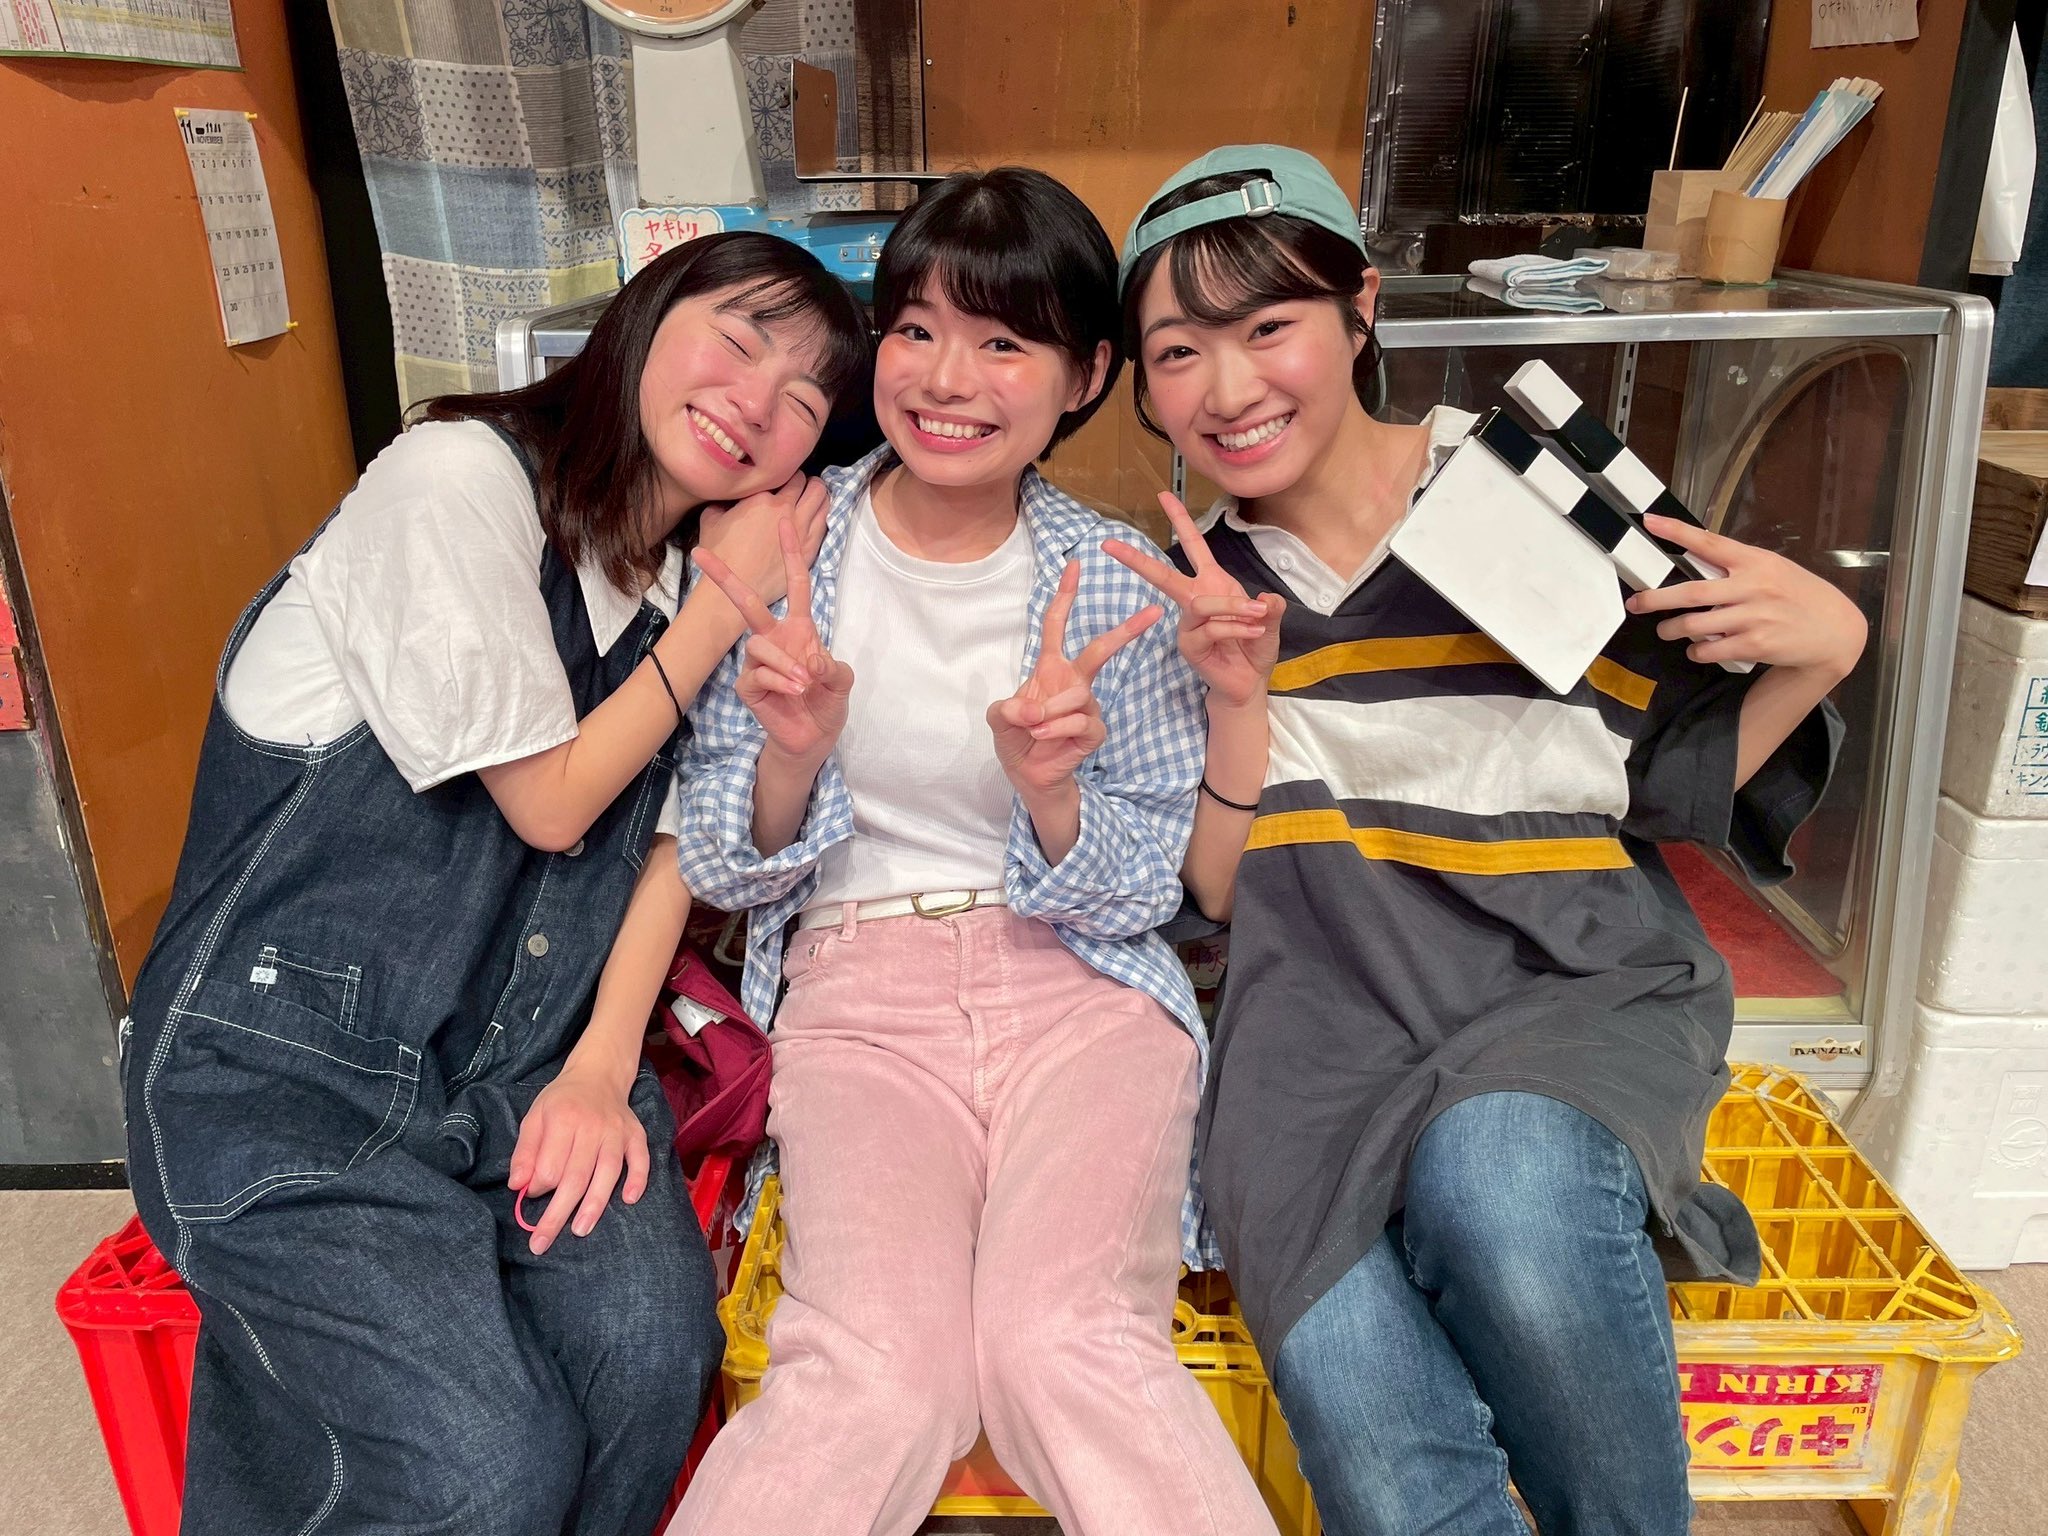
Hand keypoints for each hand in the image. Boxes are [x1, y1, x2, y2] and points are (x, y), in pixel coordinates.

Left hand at [508, 1062, 649, 1254]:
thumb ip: (525, 1151)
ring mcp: (617, 1132)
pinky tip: (629, 1199)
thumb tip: (518, 1185)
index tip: (531, 1194)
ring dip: (594, 1204)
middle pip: (575, 1176)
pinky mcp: (636, 1135)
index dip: (538, 1186)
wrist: (599, 1074)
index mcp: (563, 1119)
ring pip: (607, 1172)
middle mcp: (592, 1126)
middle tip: (542, 1243)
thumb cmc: (562, 1101)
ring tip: (580, 1230)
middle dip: (557, 1213)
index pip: (549, 1165)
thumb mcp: (534, 1117)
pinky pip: (641, 1159)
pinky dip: (637, 1179)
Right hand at [693, 471, 828, 613]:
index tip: (786, 481)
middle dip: (810, 483)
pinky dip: (822, 517)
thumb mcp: (711, 518)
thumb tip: (728, 499)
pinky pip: (824, 525)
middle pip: (812, 486)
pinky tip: (817, 518)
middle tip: (805, 486)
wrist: (736, 584)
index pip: (789, 476)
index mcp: (764, 498)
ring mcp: (802, 530)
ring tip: (815, 497)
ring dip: (821, 497)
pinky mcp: (810, 549)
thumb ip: (723, 503)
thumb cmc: (721, 553)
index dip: (789, 476)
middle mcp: (787, 510)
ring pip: (823, 503)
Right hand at [693, 519, 853, 759]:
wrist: (813, 738)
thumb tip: (811, 659)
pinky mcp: (748, 686)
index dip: (791, 555)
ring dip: (784, 663)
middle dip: (726, 578)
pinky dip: (779, 680)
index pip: (796, 585)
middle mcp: (774, 639)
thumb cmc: (826, 701)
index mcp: (799, 629)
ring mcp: (758, 662)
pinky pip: (756, 674)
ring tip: (805, 684)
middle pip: (748, 603)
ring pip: (758, 645)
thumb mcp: (842, 682)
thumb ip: (833, 668)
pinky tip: (793, 692)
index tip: (784, 523)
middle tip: (701, 554)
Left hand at [988, 560, 1161, 797]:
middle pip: (1099, 650)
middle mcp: (1072, 682)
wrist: (1028, 775)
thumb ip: (1008, 709)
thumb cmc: (1017, 739)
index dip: (1064, 597)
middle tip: (1153, 612)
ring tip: (1032, 727)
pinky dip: (1057, 728)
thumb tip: (1032, 710)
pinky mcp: (1093, 731)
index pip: (1056, 626)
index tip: (1074, 566)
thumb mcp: (999, 719)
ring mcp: (1086, 706)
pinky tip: (1043, 736)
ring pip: (1077, 695)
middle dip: (1125, 630)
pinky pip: (1080, 721)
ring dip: (1050, 711)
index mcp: (1050, 669)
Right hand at [1104, 494, 1283, 709]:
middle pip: (1164, 575)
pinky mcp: (1189, 646)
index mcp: (1212, 583)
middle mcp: (1195, 600)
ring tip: (1257, 615)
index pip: (1193, 546)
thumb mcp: (1268, 620)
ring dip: (1231, 606)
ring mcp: (1188, 624)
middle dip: (1138, 560)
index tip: (1163, 495)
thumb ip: (1270, 607)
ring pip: (1201, 603)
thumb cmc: (1253, 647)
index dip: (1180, 520)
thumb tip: (1266, 600)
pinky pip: (1212, 628)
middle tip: (1110, 544)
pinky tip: (1252, 633)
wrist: (1249, 682)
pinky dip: (1236, 628)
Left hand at [1626, 515, 1866, 677]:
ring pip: (1694, 626)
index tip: (1650, 522)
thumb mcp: (1774, 570)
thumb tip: (1694, 561)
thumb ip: (1738, 566)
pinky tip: (1697, 649)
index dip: (1677, 532)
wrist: (1835, 631)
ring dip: (1672, 630)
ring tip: (1667, 631)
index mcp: (1755, 561)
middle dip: (1656, 599)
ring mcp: (1754, 617)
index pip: (1709, 542)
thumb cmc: (1799, 596)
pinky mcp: (1755, 646)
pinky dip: (1696, 652)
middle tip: (1637, 603)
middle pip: (1691, 592)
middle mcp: (1753, 587)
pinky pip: (1710, 650)